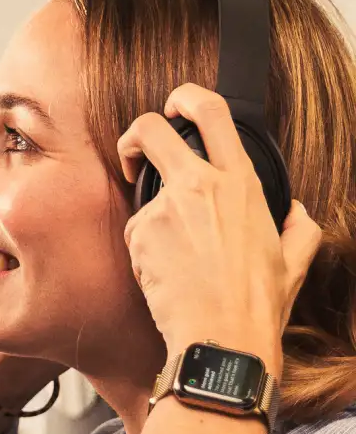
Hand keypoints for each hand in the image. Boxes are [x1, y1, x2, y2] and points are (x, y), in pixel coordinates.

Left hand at [119, 86, 321, 372]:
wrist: (220, 337)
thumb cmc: (255, 304)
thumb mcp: (295, 259)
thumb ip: (299, 226)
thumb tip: (294, 213)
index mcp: (240, 183)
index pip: (212, 112)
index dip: (186, 96)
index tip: (175, 105)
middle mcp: (200, 187)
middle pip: (149, 129)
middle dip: (134, 135)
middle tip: (134, 155)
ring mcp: (165, 209)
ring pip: (141, 197)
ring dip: (151, 221)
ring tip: (175, 258)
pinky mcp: (140, 236)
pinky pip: (136, 233)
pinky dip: (145, 250)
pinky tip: (166, 274)